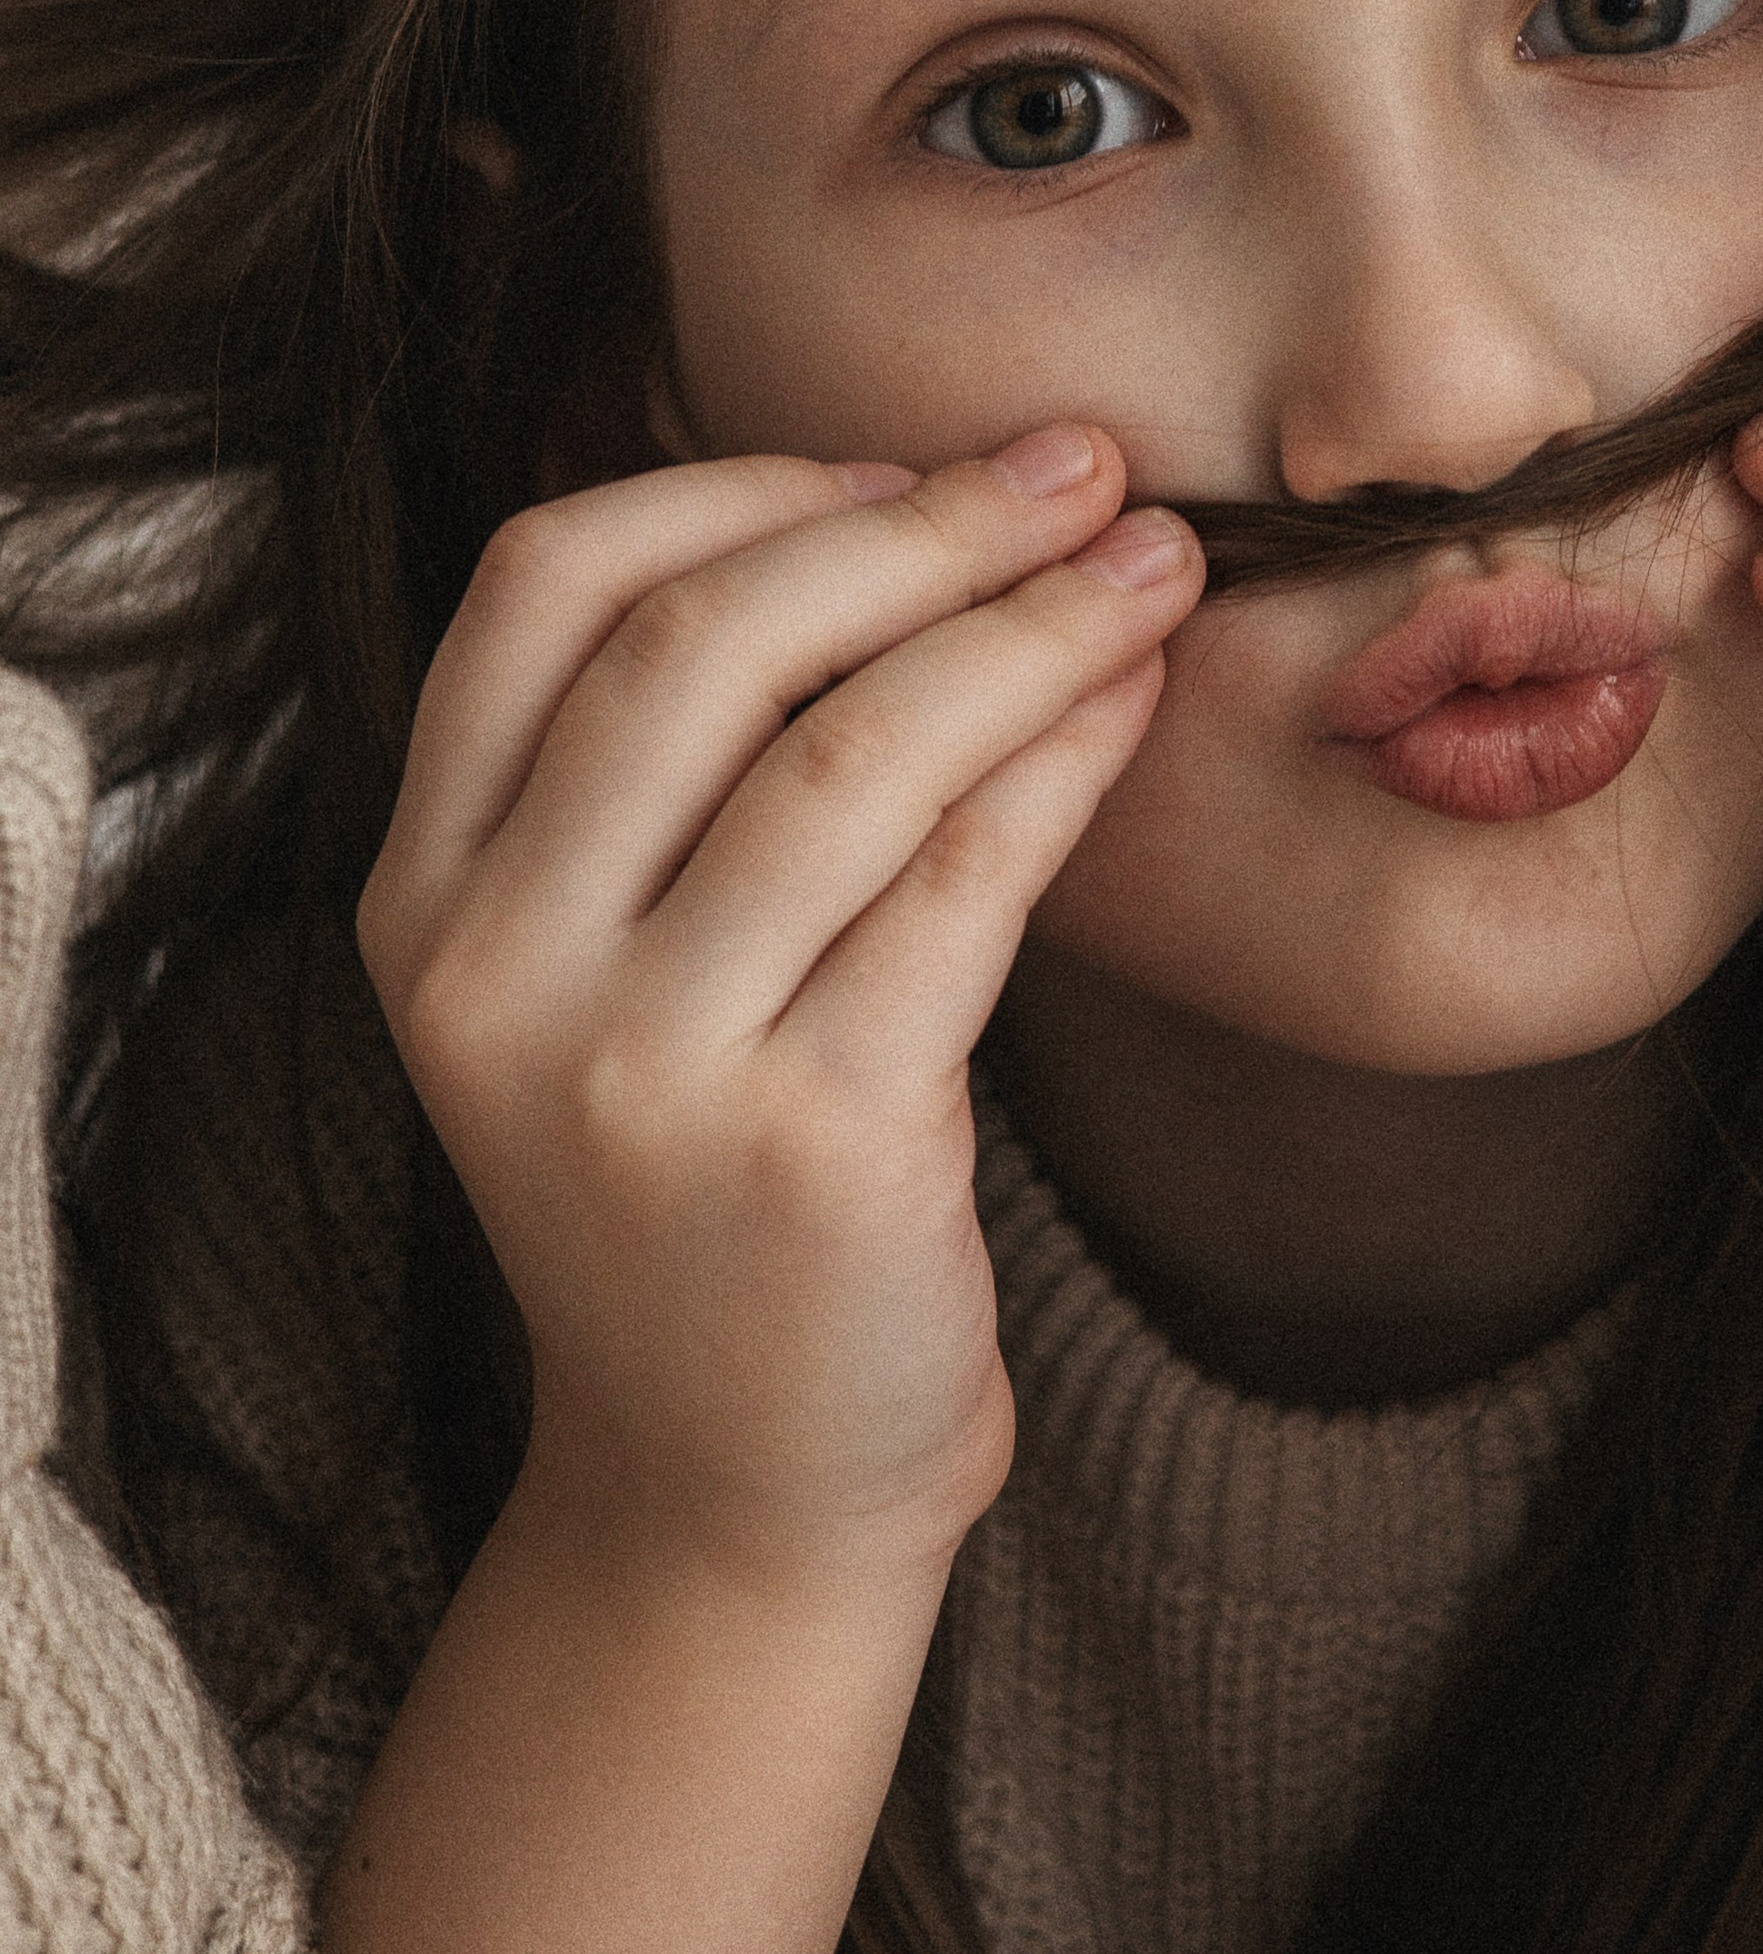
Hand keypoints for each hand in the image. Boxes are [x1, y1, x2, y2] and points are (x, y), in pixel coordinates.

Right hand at [358, 428, 1203, 1579]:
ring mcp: (644, 1068)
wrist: (730, 1493)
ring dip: (1031, 624)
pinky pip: (965, 883)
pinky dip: (1068, 761)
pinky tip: (1134, 703)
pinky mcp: (812, 1148)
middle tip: (1081, 472)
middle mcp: (495, 975)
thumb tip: (901, 503)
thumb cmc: (702, 1199)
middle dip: (923, 525)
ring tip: (1151, 569)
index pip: (539, 586)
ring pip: (857, 750)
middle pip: (706, 642)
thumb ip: (662, 777)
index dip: (738, 482)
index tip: (902, 459)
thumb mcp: (599, 984)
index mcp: (420, 900)